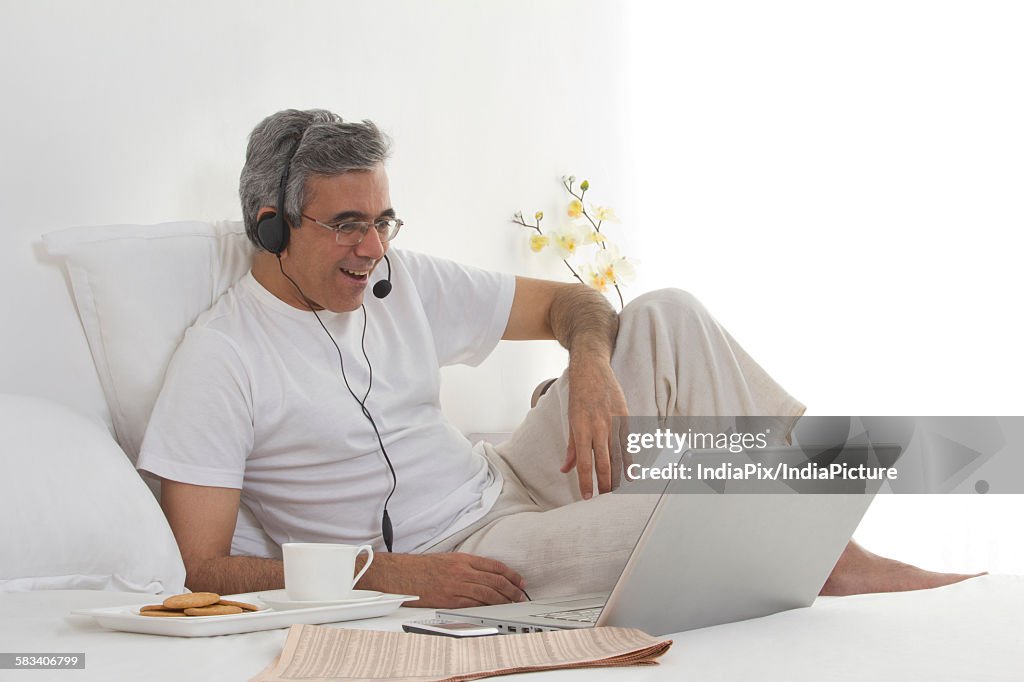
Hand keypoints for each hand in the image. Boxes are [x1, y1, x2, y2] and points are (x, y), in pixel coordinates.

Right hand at [356, 552, 527, 607]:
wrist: (402, 575)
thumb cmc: (421, 567)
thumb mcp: (447, 558)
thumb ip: (466, 565)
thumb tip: (485, 574)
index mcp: (463, 559)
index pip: (494, 566)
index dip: (511, 574)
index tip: (519, 580)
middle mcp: (462, 571)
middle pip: (495, 580)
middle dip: (512, 588)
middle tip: (521, 594)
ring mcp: (457, 586)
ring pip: (488, 593)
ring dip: (504, 599)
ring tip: (512, 603)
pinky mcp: (450, 600)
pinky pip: (474, 604)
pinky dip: (487, 607)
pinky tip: (494, 609)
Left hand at [561, 358, 628, 497]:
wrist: (592, 370)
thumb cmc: (579, 396)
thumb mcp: (570, 420)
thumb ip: (570, 447)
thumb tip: (565, 469)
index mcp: (582, 429)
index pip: (584, 462)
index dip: (586, 482)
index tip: (587, 497)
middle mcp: (599, 427)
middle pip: (604, 463)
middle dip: (605, 484)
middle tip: (604, 500)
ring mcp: (614, 422)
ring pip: (619, 456)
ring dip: (619, 476)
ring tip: (618, 492)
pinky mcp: (626, 417)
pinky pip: (629, 443)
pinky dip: (630, 459)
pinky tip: (631, 473)